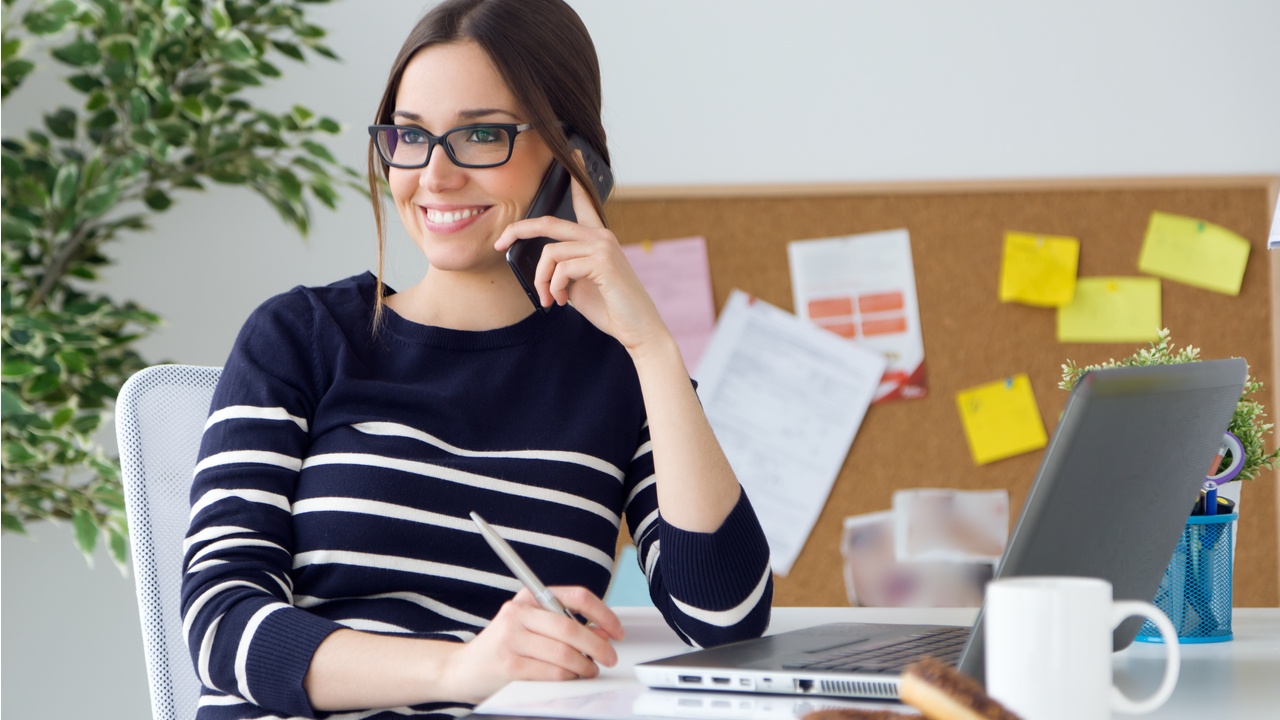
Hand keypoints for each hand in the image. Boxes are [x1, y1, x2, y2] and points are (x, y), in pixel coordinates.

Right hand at [441, 586, 624, 703]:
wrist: (463, 669)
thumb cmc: (503, 648)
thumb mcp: (533, 627)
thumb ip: (564, 625)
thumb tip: (604, 633)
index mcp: (529, 597)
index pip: (576, 596)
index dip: (603, 614)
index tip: (616, 631)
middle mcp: (518, 612)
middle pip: (570, 628)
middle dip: (598, 646)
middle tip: (608, 658)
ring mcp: (510, 638)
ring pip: (563, 653)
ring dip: (584, 666)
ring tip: (588, 671)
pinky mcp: (508, 664)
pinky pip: (550, 672)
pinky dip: (567, 678)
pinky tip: (569, 678)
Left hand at [493, 160, 670, 354]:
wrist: (638, 329)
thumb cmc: (610, 308)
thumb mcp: (578, 285)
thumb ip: (563, 269)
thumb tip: (540, 267)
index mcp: (597, 238)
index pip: (584, 200)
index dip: (576, 176)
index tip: (572, 150)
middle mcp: (601, 235)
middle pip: (548, 222)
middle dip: (518, 230)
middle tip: (500, 242)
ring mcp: (603, 246)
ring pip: (550, 253)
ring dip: (542, 280)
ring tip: (549, 299)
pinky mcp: (603, 261)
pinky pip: (561, 268)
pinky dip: (555, 288)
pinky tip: (562, 301)